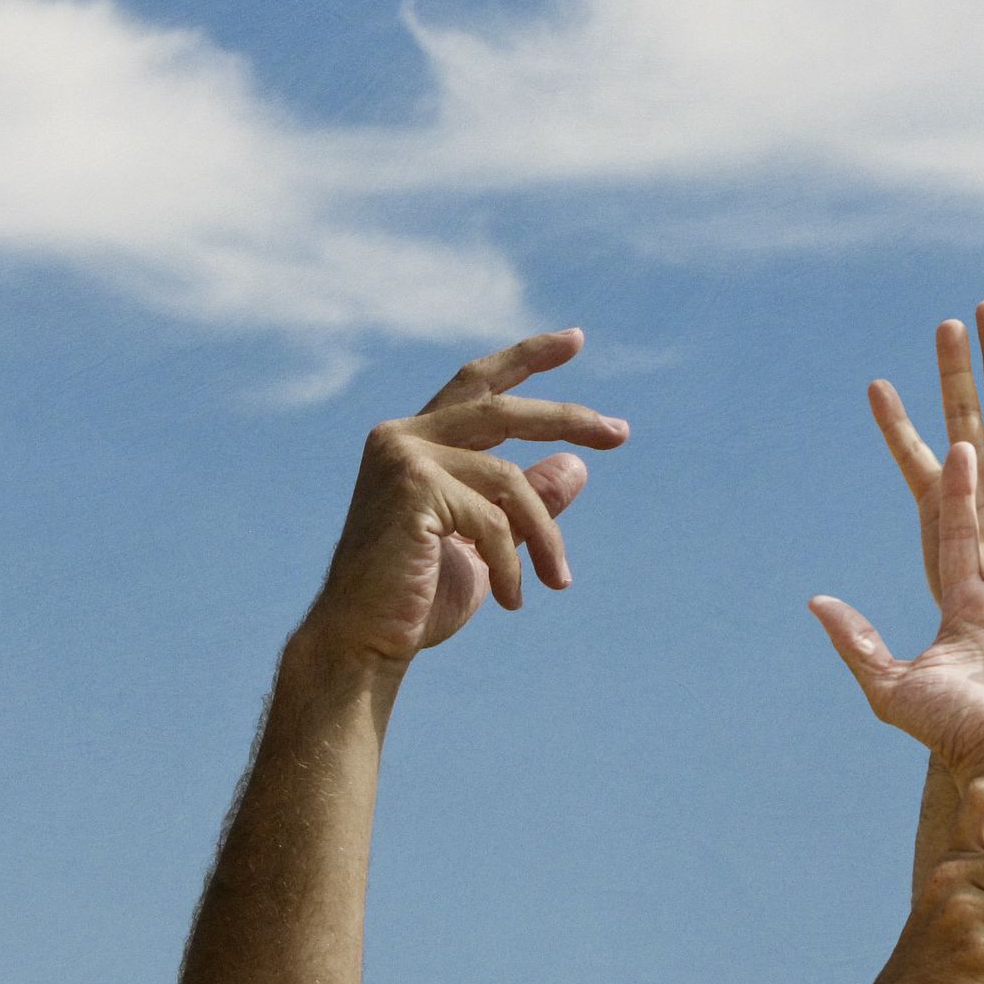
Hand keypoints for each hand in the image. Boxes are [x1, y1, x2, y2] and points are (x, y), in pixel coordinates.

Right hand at [304, 330, 628, 669]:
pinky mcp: (413, 486)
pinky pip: (493, 519)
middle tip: (620, 432)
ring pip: (508, 480)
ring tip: (558, 580)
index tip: (576, 339)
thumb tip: (576, 466)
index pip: (478, 385)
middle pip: (502, 409)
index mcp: (414, 442)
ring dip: (545, 535)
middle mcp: (402, 437)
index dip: (527, 358)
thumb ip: (524, 503)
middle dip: (565, 417)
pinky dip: (511, 563)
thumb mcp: (487, 544)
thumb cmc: (419, 599)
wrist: (364, 644)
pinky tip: (512, 601)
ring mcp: (403, 457)